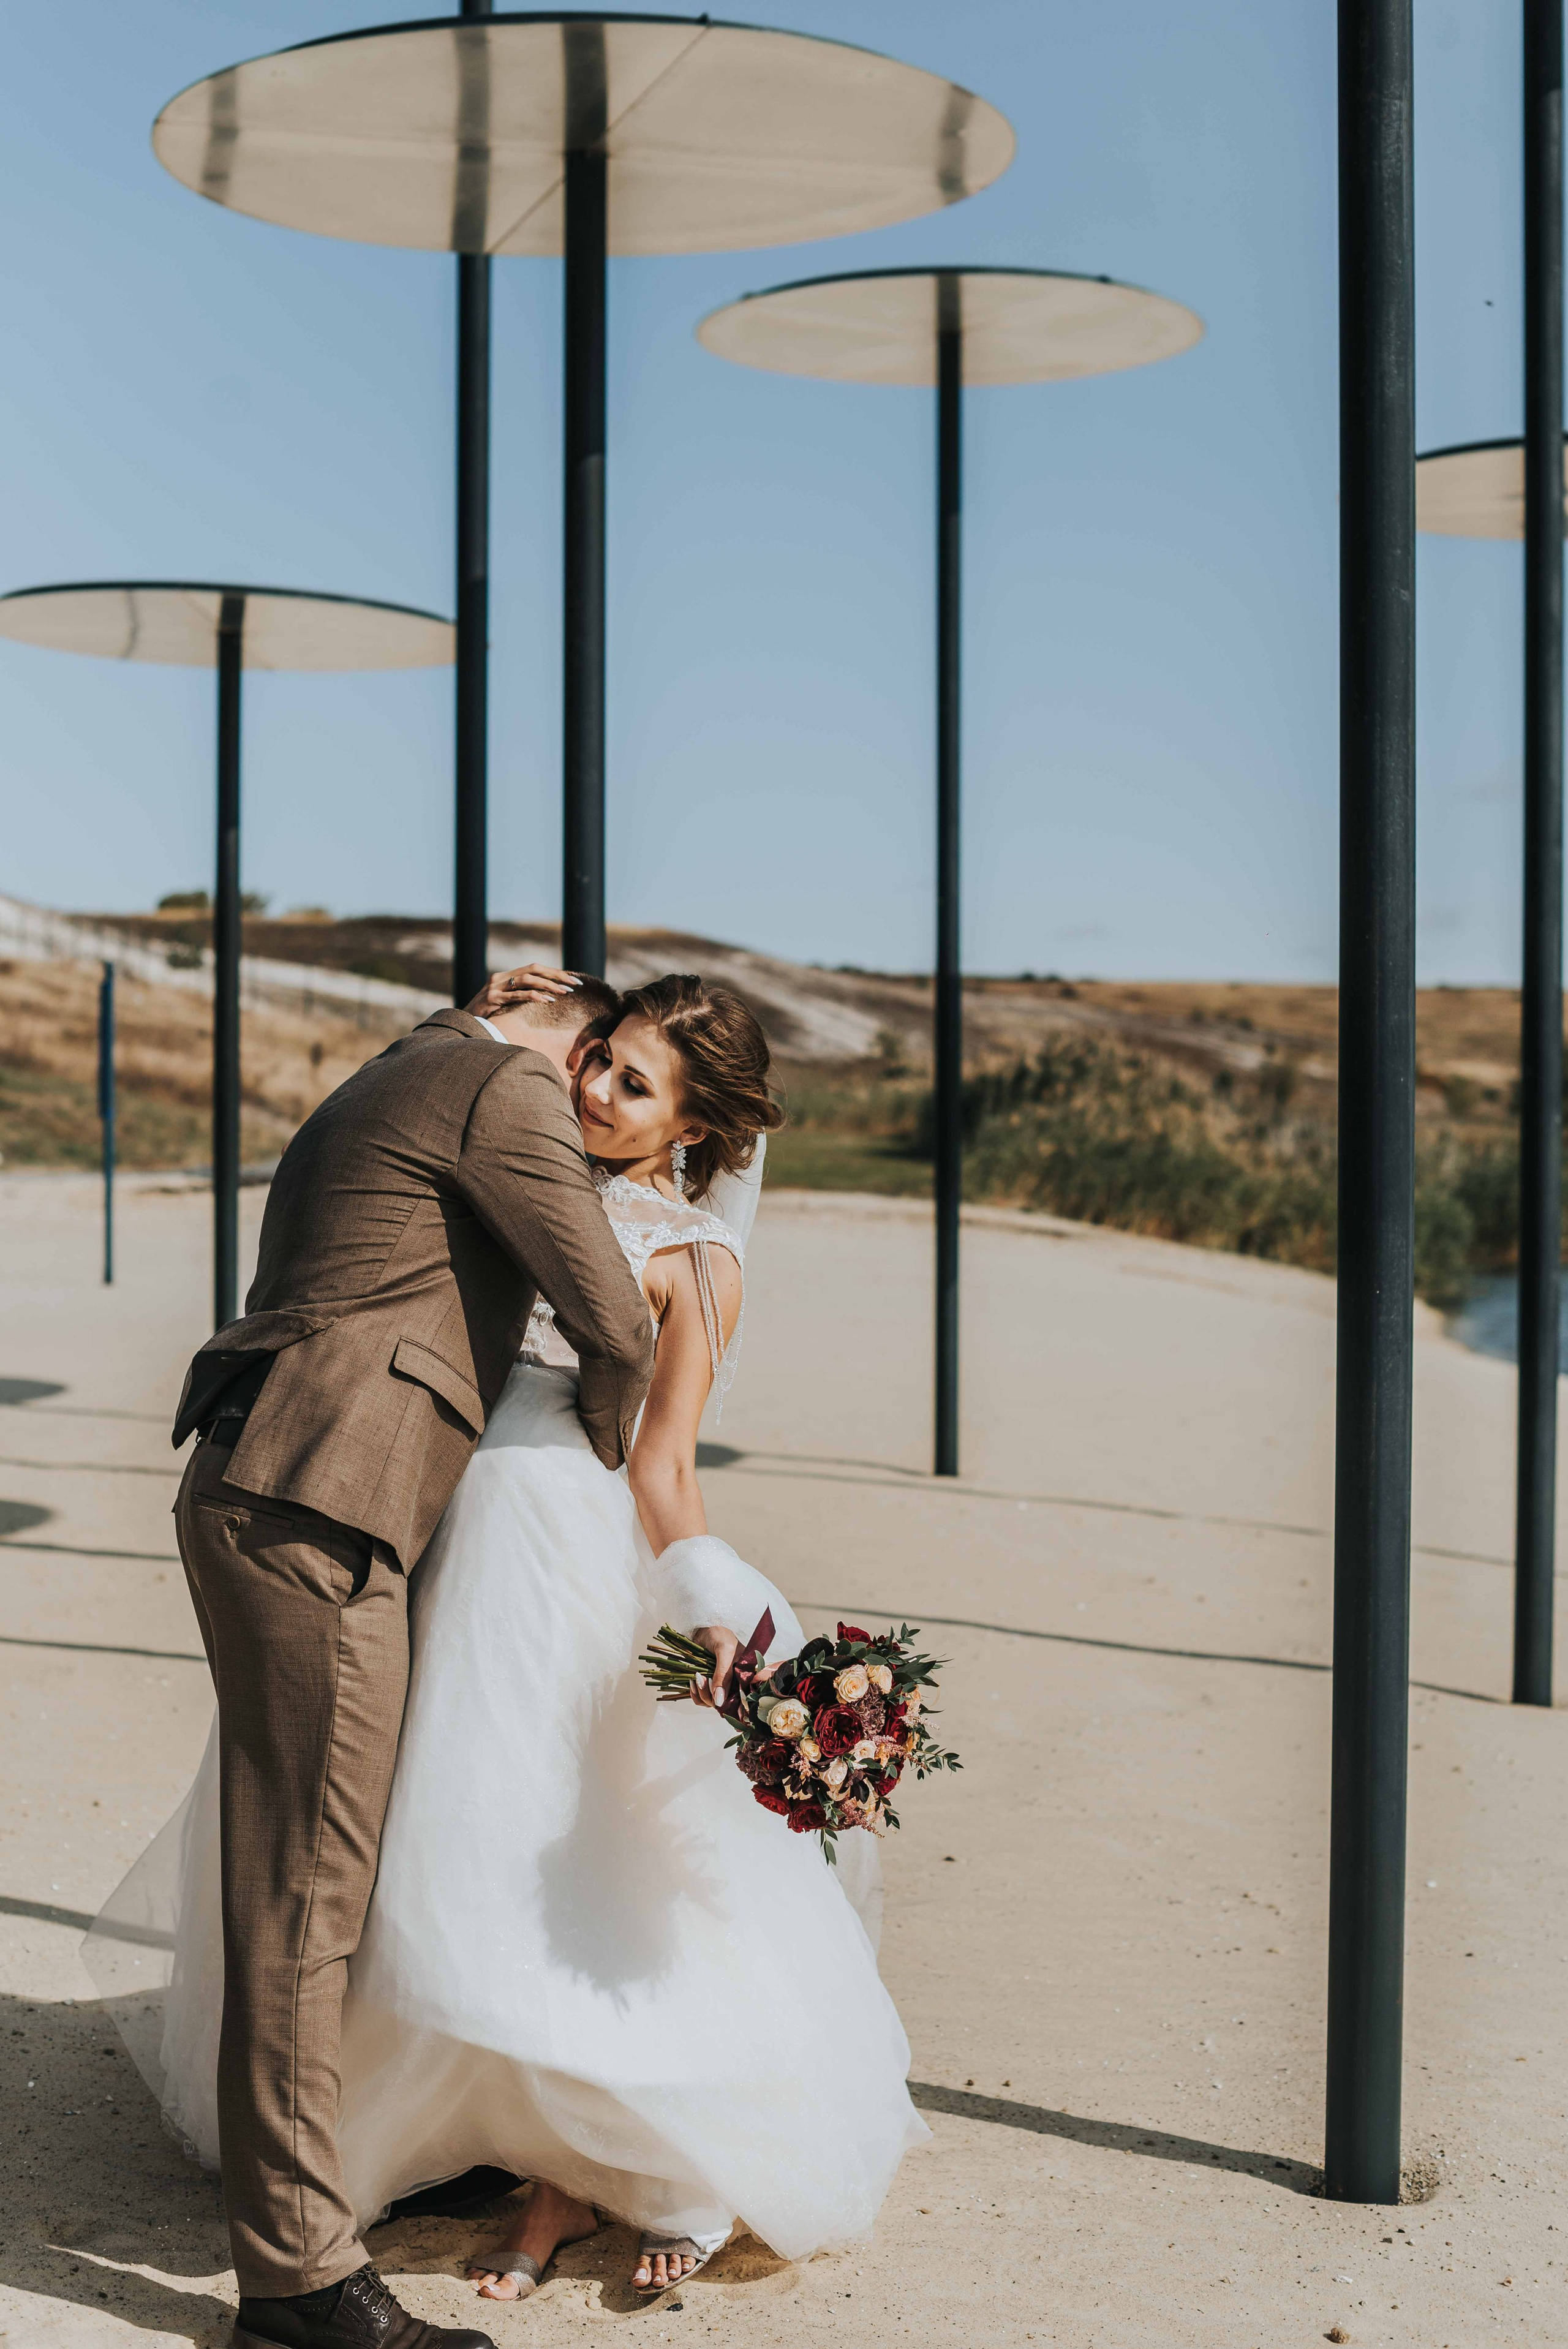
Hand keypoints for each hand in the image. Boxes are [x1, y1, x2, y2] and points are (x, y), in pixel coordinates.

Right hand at [465, 963, 579, 1018]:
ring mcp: (495, 987)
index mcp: (504, 976)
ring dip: (549, 985)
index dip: (554, 972)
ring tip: (565, 993)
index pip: (534, 968)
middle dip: (557, 975)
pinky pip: (517, 996)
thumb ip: (518, 997)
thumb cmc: (485, 1017)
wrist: (462, 1024)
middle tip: (575, 984)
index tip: (573, 980)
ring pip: (527, 979)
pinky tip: (548, 1001)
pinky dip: (534, 997)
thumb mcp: (503, 1004)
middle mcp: (500, 978)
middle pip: (534, 969)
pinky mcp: (492, 999)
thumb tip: (544, 997)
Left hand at [691, 1624, 740, 1710]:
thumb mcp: (724, 1652)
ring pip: (712, 1702)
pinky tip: (693, 1681)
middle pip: (726, 1703)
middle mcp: (734, 1682)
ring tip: (697, 1677)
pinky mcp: (707, 1684)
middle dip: (713, 1696)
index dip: (738, 1707)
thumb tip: (720, 1701)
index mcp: (745, 1674)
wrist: (700, 1628)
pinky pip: (701, 1699)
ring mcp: (720, 1684)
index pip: (745, 1697)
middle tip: (705, 1678)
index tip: (728, 1709)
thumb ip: (723, 1676)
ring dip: (702, 1693)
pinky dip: (695, 1693)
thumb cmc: (718, 1634)